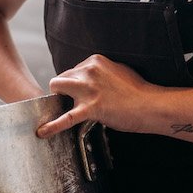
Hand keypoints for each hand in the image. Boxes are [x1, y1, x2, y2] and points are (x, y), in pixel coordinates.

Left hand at [36, 54, 154, 137]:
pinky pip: (66, 117)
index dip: (76, 83)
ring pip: (57, 87)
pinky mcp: (90, 108)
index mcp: (95, 61)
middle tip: (73, 101)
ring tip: (60, 108)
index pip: (74, 70)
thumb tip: (94, 79)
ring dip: (58, 98)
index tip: (82, 93)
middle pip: (62, 77)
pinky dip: (52, 126)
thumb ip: (103, 72)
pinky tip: (42, 131)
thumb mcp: (119, 71)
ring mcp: (88, 89)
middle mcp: (89, 71)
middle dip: (64, 89)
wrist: (150, 105)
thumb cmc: (139, 91)